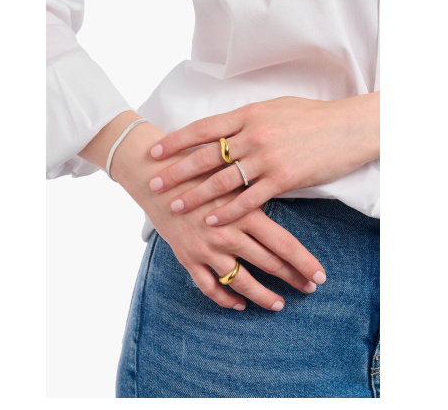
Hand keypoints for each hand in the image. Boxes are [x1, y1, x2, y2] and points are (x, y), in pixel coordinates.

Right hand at [140, 176, 326, 310]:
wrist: (156, 177)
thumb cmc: (197, 171)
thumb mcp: (231, 177)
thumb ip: (255, 193)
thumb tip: (284, 202)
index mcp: (244, 212)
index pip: (284, 244)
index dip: (304, 263)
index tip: (320, 277)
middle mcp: (228, 233)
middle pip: (269, 264)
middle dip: (292, 279)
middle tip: (308, 289)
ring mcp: (207, 249)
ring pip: (241, 282)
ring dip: (263, 297)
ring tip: (278, 304)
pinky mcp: (188, 257)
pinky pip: (209, 287)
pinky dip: (225, 299)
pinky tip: (238, 305)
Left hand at [148, 93, 379, 225]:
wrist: (347, 126)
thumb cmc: (310, 116)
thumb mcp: (273, 108)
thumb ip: (245, 119)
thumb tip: (222, 129)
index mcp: (248, 114)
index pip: (203, 128)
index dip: (176, 140)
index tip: (155, 151)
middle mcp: (253, 135)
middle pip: (206, 156)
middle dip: (176, 171)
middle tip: (154, 183)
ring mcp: (267, 158)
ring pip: (223, 180)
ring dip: (196, 194)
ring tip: (175, 205)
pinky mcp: (284, 179)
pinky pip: (250, 199)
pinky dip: (228, 211)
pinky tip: (212, 220)